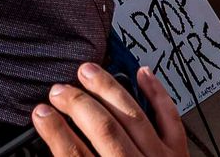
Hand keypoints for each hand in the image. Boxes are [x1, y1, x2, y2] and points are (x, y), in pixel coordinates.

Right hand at [31, 64, 186, 156]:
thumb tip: (54, 143)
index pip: (75, 156)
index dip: (55, 131)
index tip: (40, 113)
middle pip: (104, 130)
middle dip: (78, 104)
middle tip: (57, 90)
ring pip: (132, 116)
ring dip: (108, 89)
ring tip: (87, 72)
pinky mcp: (178, 154)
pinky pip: (169, 117)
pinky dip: (157, 93)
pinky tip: (142, 74)